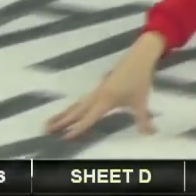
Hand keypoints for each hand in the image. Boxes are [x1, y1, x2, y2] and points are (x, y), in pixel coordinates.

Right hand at [45, 32, 164, 137]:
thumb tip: (150, 134)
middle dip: (61, 121)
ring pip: (76, 104)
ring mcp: (96, 90)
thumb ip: (143, 119)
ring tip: (49, 123)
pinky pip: (82, 100)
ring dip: (63, 114)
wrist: (139, 57)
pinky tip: (70, 111)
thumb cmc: (140, 79)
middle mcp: (97, 95)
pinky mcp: (99, 86)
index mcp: (105, 100)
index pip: (89, 118)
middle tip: (45, 130)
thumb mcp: (141, 101)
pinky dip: (73, 107)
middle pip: (76, 110)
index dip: (78, 128)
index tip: (64, 137)